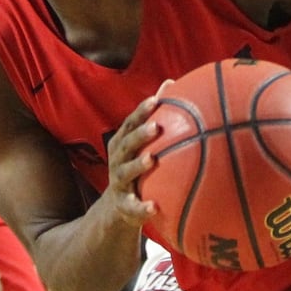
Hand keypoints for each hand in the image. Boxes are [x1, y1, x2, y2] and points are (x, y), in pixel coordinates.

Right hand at [106, 89, 163, 231]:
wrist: (118, 206)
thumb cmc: (136, 165)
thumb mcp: (142, 145)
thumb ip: (154, 117)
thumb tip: (172, 82)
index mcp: (123, 144)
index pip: (130, 124)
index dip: (141, 112)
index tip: (155, 100)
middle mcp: (118, 160)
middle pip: (126, 145)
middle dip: (139, 135)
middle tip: (156, 127)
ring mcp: (119, 183)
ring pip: (126, 172)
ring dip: (137, 165)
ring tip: (151, 160)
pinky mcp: (125, 206)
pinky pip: (133, 207)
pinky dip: (142, 208)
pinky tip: (154, 207)